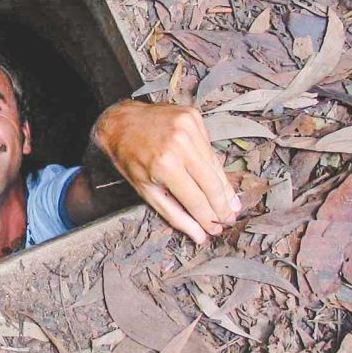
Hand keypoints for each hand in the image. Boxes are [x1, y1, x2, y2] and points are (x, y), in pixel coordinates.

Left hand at [93, 101, 239, 243]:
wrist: (120, 121)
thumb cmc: (129, 158)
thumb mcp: (145, 190)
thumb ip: (174, 214)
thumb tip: (199, 235)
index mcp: (165, 165)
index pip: (196, 199)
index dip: (209, 217)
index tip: (216, 229)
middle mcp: (180, 144)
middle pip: (212, 184)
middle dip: (222, 206)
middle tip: (229, 220)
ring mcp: (189, 128)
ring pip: (215, 166)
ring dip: (224, 188)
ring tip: (231, 205)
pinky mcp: (194, 117)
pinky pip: (210, 148)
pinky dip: (214, 166)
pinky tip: (218, 180)